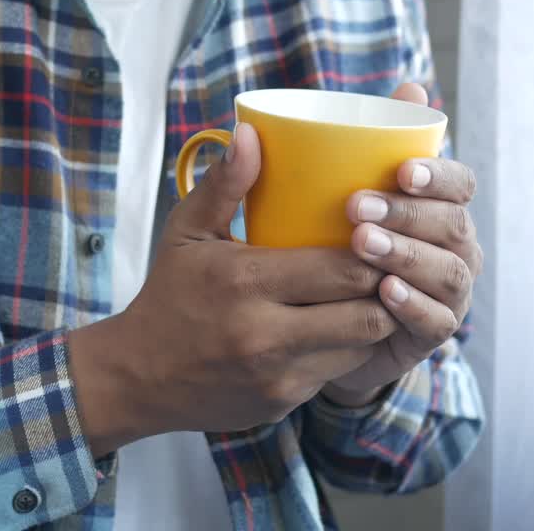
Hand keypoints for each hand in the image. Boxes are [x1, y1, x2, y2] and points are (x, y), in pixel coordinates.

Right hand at [68, 123, 397, 455]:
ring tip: (378, 291)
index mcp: (245, 281)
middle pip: (365, 311)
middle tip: (395, 261)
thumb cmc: (170, 293)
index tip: (384, 230)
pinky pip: (337, 372)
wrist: (137, 376)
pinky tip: (344, 325)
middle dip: (387, 285)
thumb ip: (224, 184)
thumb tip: (249, 131)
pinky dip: (348, 348)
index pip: (342, 267)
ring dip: (375, 319)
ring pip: (361, 346)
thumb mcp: (187, 231)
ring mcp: (278, 374)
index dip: (376, 250)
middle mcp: (265, 333)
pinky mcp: (283, 402)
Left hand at [321, 83, 482, 406]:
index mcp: (441, 205)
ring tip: (362, 244)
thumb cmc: (336, 240)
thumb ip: (372, 141)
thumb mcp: (341, 190)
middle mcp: (455, 245)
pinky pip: (436, 319)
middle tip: (356, 207)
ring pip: (447, 270)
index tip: (401, 169)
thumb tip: (411, 86)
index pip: (460, 183)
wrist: (321, 317)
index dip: (439, 175)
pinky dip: (413, 304)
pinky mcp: (433, 332)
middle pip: (452, 224)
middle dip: (408, 213)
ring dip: (407, 255)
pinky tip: (385, 293)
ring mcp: (450, 291)